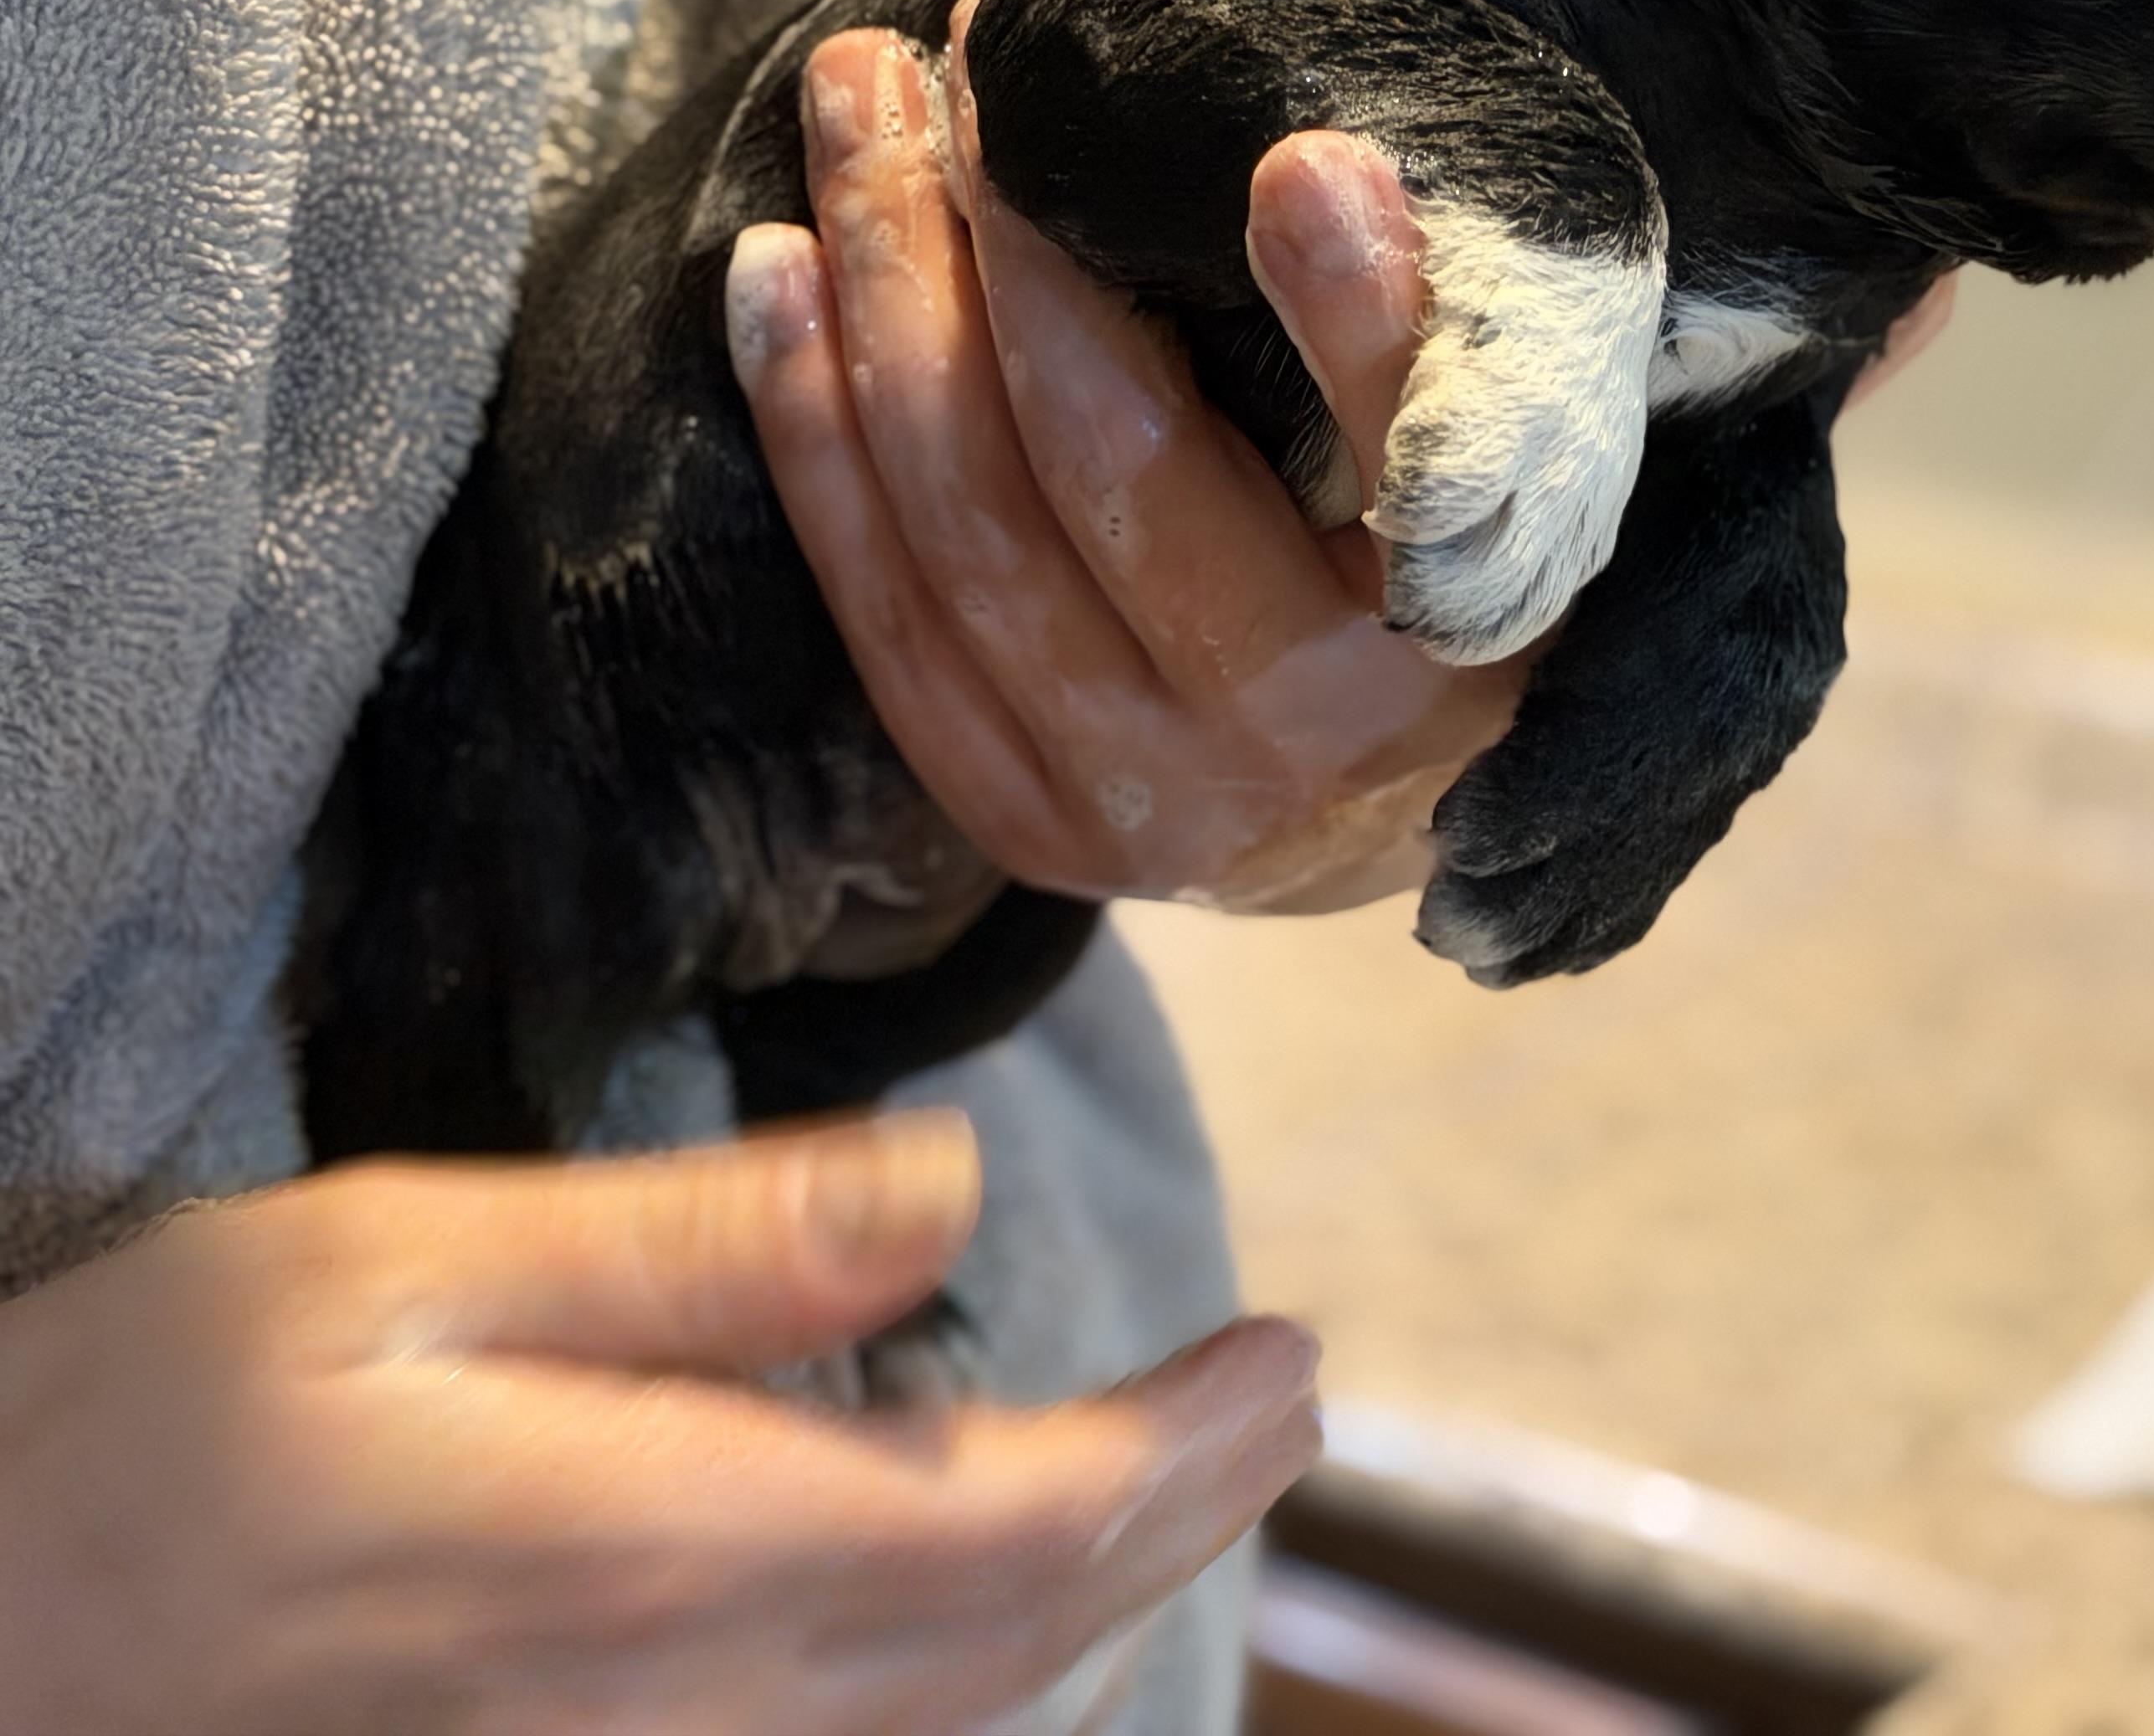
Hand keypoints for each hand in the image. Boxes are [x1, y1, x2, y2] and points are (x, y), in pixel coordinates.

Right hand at [0, 1112, 1318, 1734]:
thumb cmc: (146, 1441)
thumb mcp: (396, 1264)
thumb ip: (694, 1248)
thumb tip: (944, 1188)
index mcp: (671, 1548)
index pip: (1028, 1518)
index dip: (1191, 1447)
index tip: (1288, 1356)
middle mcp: (696, 1711)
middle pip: (1023, 1632)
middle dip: (1183, 1514)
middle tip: (1280, 1407)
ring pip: (956, 1723)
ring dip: (1095, 1605)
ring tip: (1185, 1485)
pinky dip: (974, 1690)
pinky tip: (995, 1626)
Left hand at [725, 0, 1957, 935]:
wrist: (1407, 813)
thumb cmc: (1520, 610)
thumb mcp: (1632, 509)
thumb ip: (1665, 380)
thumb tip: (1920, 288)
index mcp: (1486, 669)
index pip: (1431, 473)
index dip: (1372, 317)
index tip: (1310, 158)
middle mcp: (1315, 769)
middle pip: (1107, 475)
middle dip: (1000, 239)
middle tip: (936, 49)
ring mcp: (1148, 817)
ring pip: (963, 533)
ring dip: (881, 305)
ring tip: (844, 112)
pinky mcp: (1025, 825)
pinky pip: (884, 621)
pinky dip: (817, 446)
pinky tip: (776, 284)